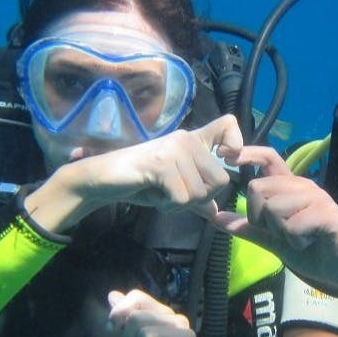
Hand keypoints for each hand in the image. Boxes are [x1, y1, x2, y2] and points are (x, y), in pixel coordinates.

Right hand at [78, 114, 242, 216]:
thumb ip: (195, 199)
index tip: (223, 159)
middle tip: (174, 194)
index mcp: (193, 140)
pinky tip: (152, 194)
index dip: (236, 145)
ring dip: (179, 204)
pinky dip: (167, 206)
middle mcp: (187, 139)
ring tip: (159, 192)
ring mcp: (174, 149)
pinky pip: (181, 198)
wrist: (102, 180)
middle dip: (200, 198)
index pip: (229, 124)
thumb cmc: (139, 183)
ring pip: (201, 194)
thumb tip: (215, 212)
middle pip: (221, 180)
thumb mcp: (173, 191)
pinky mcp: (161, 164)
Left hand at [212, 146, 337, 292]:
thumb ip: (247, 228)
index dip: (247, 153)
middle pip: (258, 188)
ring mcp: (317, 198)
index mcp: (290, 187)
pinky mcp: (327, 214)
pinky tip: (310, 243)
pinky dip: (296, 241)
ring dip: (280, 232)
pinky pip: (292, 226)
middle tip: (279, 232)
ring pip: (273, 208)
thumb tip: (216, 217)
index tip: (225, 156)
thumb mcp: (273, 240)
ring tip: (299, 238)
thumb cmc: (312, 252)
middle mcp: (303, 186)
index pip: (268, 158)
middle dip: (259, 217)